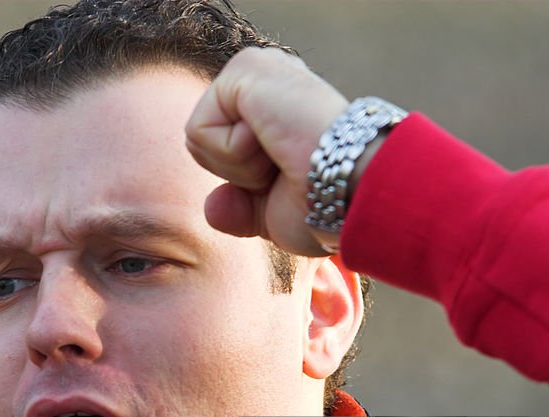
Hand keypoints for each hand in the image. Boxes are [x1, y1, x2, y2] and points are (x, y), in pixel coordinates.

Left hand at [185, 46, 352, 256]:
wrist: (351, 193)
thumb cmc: (329, 206)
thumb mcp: (273, 215)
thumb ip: (239, 209)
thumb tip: (212, 207)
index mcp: (276, 107)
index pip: (218, 153)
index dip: (245, 184)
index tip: (292, 181)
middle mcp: (266, 81)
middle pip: (203, 147)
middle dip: (237, 176)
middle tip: (286, 170)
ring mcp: (257, 69)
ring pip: (197, 139)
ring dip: (237, 167)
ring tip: (282, 155)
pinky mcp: (245, 68)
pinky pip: (197, 130)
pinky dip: (232, 154)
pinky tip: (274, 141)